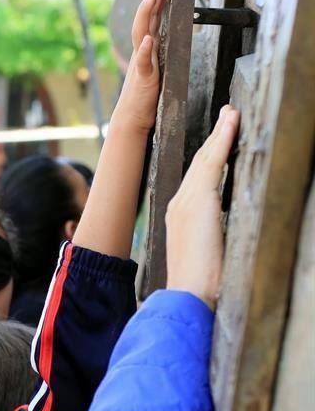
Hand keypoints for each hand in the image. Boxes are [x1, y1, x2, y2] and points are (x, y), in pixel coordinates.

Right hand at [111, 0, 166, 134]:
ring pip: (141, 36)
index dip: (156, 1)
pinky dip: (145, 51)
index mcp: (146, 50)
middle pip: (145, 21)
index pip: (152, 20)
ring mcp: (140, 66)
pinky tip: (148, 40)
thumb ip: (157, 54)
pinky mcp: (143, 80)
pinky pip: (144, 64)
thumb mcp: (155, 70)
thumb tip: (162, 39)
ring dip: (145, 17)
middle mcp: (141, 54)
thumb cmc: (145, 98)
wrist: (131, 121)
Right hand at [166, 105, 240, 309]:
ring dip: (220, 134)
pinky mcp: (198, 201)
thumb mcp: (208, 255)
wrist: (189, 295)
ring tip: (231, 114)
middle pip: (198, 165)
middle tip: (227, 116)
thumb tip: (224, 230)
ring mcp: (185, 201)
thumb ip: (213, 236)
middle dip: (213, 141)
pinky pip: (213, 162)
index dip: (209, 157)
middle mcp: (178, 205)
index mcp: (178, 217)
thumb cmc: (200, 286)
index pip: (197, 180)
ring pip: (205, 159)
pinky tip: (232, 123)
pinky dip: (222, 139)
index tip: (220, 141)